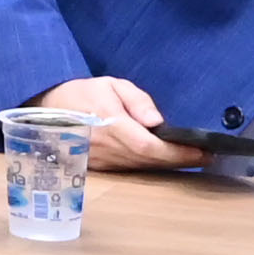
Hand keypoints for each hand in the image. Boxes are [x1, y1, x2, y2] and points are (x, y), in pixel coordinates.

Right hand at [30, 71, 195, 168]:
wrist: (47, 110)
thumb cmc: (82, 94)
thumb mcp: (111, 85)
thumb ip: (137, 101)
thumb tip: (157, 122)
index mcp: (111, 126)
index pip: (150, 147)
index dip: (178, 153)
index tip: (203, 152)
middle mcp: (108, 149)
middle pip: (151, 161)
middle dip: (180, 159)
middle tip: (207, 155)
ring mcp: (103, 162)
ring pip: (142, 168)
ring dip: (168, 164)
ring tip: (192, 157)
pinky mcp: (100, 168)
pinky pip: (131, 169)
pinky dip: (151, 166)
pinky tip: (165, 160)